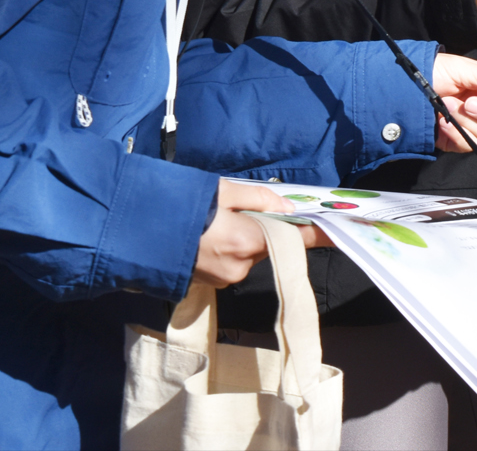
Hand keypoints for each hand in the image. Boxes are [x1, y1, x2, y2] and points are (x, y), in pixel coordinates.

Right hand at [194, 180, 330, 286]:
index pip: (296, 239)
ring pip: (249, 255)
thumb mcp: (224, 191)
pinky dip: (226, 249)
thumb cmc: (182, 208)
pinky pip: (231, 263)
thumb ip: (260, 199)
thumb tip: (288, 209)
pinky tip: (205, 236)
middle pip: (270, 246)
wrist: (138, 234)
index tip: (339, 233)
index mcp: (248, 241)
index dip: (318, 234)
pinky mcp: (210, 285)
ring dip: (242, 238)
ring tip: (213, 222)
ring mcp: (224, 280)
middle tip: (238, 210)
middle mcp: (241, 267)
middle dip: (263, 228)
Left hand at [430, 53, 476, 149]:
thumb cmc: (436, 71)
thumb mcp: (469, 68)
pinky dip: (455, 132)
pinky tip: (442, 122)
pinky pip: (469, 144)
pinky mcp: (459, 142)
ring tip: (448, 105)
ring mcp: (475, 128)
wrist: (404, 89)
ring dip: (468, 120)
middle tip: (468, 100)